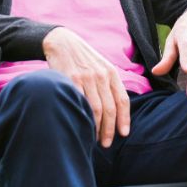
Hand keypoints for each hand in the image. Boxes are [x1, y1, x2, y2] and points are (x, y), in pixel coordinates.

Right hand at [43, 27, 130, 146]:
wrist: (62, 42)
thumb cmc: (82, 58)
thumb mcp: (100, 65)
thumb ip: (109, 83)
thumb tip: (116, 109)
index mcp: (111, 72)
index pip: (122, 100)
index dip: (124, 119)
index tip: (124, 133)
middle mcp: (101, 75)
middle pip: (110, 108)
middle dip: (110, 130)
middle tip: (107, 143)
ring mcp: (86, 78)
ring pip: (96, 109)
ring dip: (97, 128)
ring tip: (95, 139)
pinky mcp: (71, 80)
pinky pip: (80, 103)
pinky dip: (83, 118)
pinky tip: (82, 126)